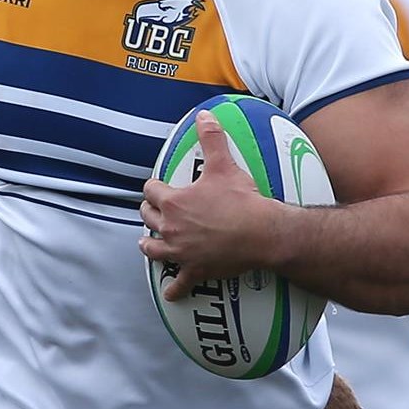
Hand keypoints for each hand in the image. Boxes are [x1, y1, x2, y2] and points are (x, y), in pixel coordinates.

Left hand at [140, 112, 276, 301]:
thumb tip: (204, 115)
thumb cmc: (241, 200)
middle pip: (149, 219)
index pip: (151, 191)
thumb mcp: (224, 164)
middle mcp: (171, 228)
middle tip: (153, 212)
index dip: (154, 187)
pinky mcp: (195, 270)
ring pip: (154, 251)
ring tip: (148, 245)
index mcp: (173, 202)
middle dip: (150, 214)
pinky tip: (171, 294)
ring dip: (150, 247)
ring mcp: (181, 251)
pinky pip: (180, 284)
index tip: (157, 187)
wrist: (261, 232)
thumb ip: (211, 138)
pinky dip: (174, 290)